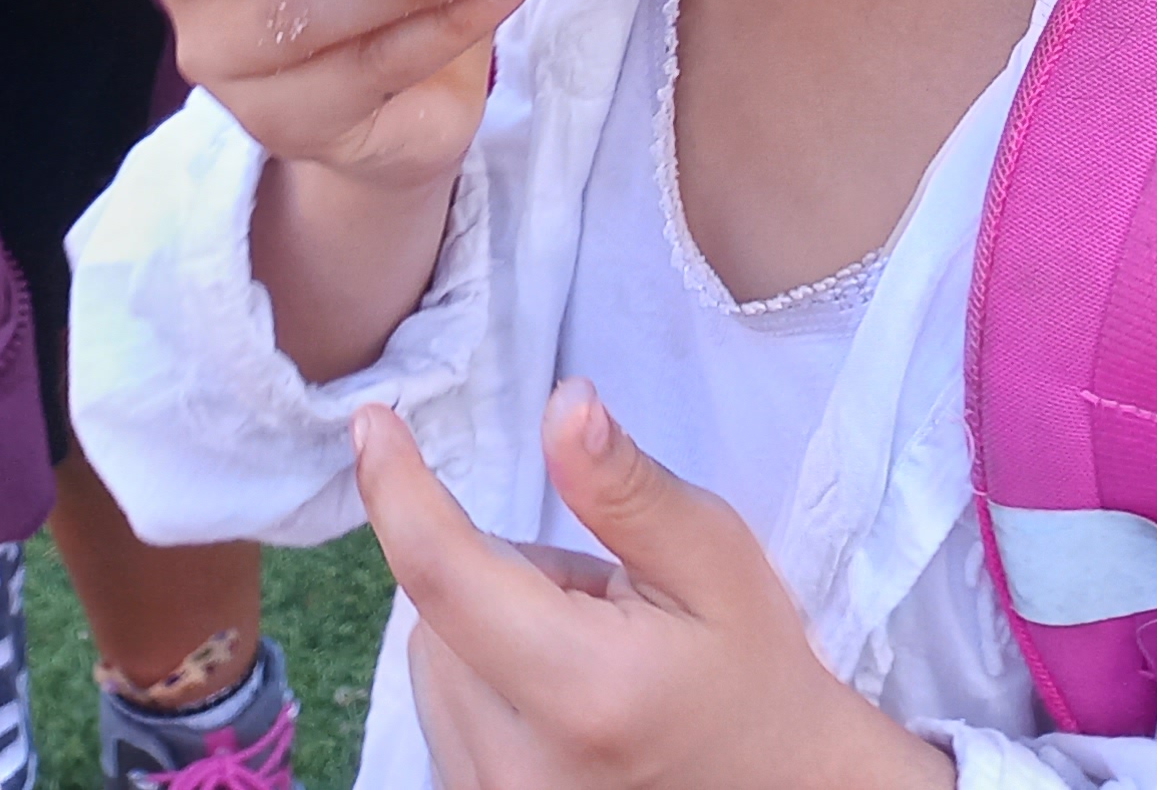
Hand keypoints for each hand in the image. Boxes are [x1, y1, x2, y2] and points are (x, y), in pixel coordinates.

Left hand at [358, 386, 952, 789]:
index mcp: (583, 688)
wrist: (784, 788)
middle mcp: (518, 764)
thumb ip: (627, 489)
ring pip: (431, 663)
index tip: (373, 422)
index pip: (448, 576)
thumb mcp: (716, 559)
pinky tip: (564, 698)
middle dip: (499, 574)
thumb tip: (563, 405)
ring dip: (486, 628)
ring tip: (590, 652)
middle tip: (601, 597)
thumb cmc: (753, 669)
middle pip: (438, 615)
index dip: (399, 491)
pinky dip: (481, 681)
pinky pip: (441, 715)